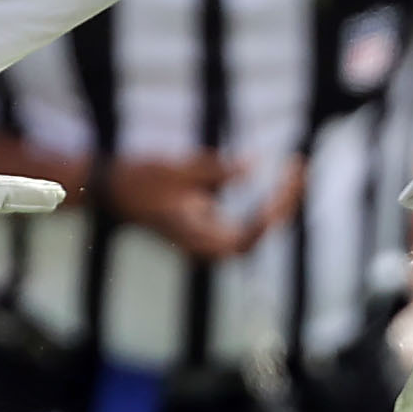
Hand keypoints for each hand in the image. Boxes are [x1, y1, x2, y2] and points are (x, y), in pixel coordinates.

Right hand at [102, 150, 303, 262]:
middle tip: (300, 169)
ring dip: (279, 205)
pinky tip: (282, 179)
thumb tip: (253, 165)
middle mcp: (204, 246)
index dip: (268, 217)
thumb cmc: (140, 179)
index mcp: (194, 238)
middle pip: (257, 237)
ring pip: (256, 231)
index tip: (283, 185)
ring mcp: (208, 239)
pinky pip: (249, 222)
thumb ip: (215, 169)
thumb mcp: (175, 169)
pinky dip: (266, 203)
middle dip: (283, 206)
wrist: (113, 189)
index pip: (244, 239)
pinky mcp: (210, 228)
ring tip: (298, 172)